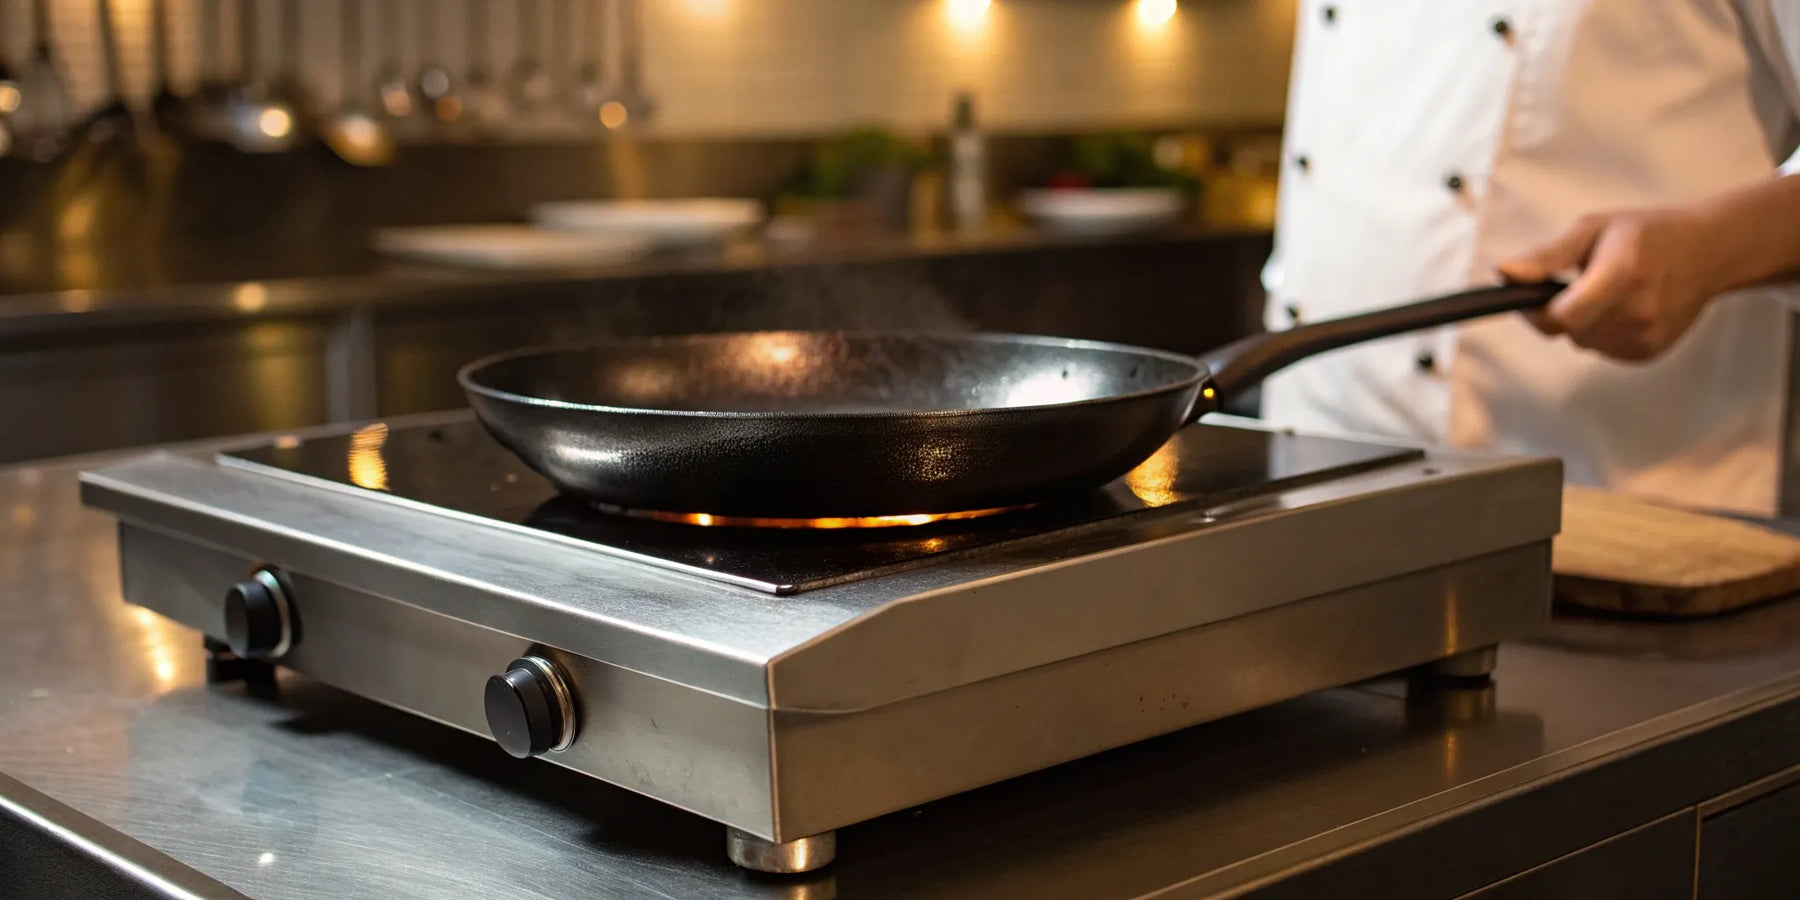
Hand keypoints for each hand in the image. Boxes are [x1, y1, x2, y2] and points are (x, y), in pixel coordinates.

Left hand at [1497, 209, 1726, 361]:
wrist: (1707, 251)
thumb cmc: (1645, 234)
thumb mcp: (1592, 229)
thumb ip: (1546, 255)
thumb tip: (1504, 272)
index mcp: (1620, 276)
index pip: (1561, 317)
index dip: (1536, 310)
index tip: (1534, 293)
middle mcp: (1637, 312)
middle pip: (1569, 331)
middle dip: (1563, 310)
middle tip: (1582, 282)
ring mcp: (1646, 337)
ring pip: (1584, 342)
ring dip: (1584, 322)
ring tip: (1609, 291)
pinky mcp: (1649, 352)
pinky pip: (1603, 349)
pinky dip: (1603, 332)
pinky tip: (1624, 307)